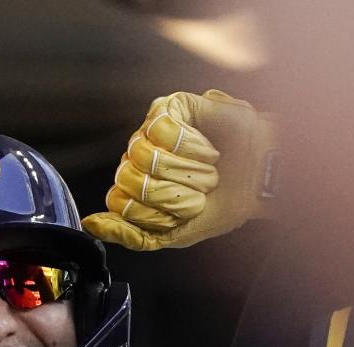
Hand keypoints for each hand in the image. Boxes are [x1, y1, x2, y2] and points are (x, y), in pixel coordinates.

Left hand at [82, 90, 276, 250]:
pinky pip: (161, 129)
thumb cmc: (225, 201)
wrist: (262, 179)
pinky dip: (192, 145)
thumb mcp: (174, 232)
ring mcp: (152, 129)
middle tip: (199, 189)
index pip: (119, 201)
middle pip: (128, 179)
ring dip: (185, 170)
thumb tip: (91, 224)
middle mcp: (139, 156)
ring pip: (143, 154)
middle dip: (171, 192)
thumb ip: (131, 234)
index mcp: (136, 185)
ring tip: (207, 168)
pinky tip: (208, 148)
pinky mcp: (171, 106)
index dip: (155, 211)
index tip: (184, 210)